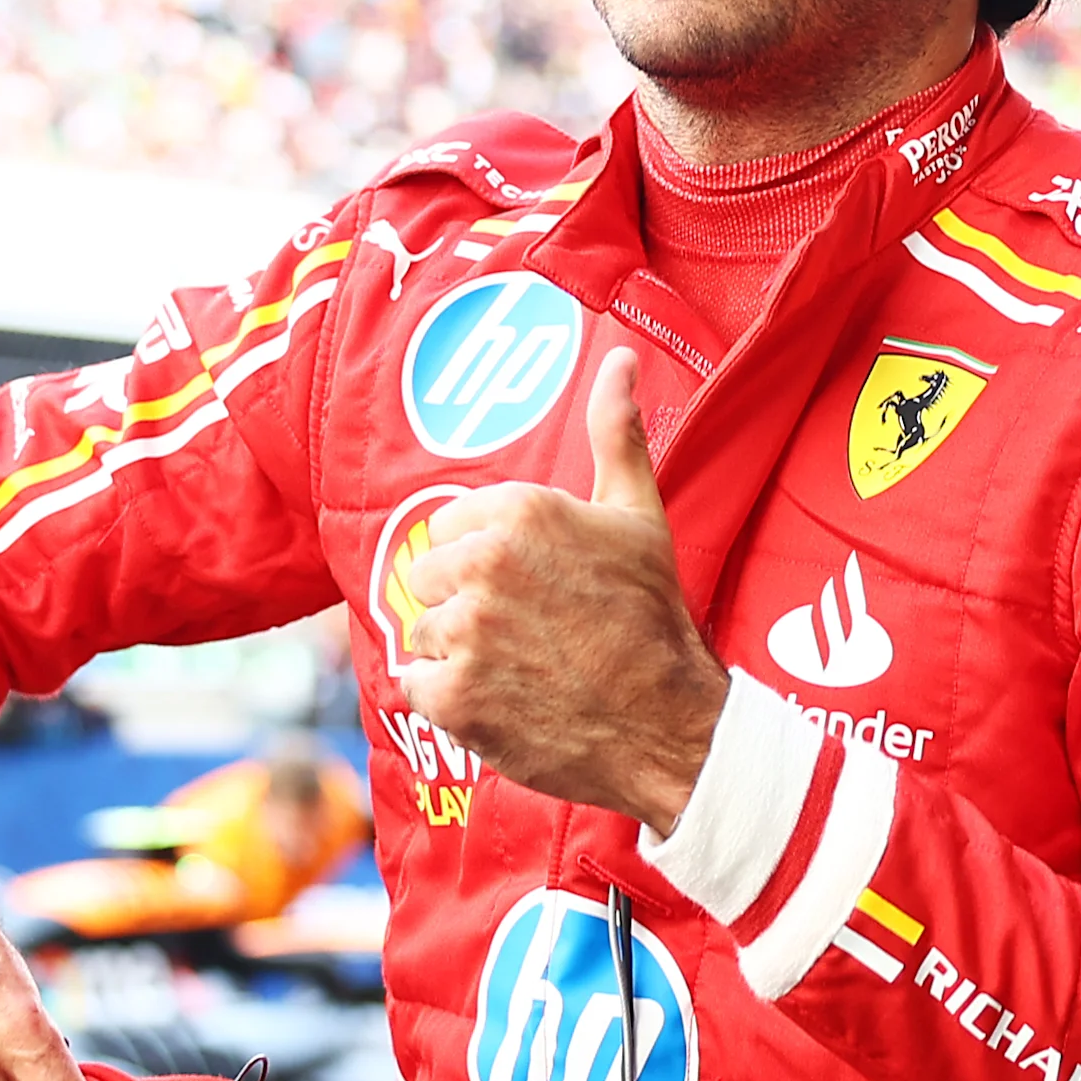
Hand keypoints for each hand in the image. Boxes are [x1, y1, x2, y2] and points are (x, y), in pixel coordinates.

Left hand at [397, 347, 725, 833]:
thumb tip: (623, 358)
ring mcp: (467, 634)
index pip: (448, 528)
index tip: (524, 585)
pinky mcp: (454, 698)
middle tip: (522, 630)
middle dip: (462, 604)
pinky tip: (498, 700)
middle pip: (425, 579)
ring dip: (457, 655)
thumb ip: (615, 431)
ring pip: (422, 635)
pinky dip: (448, 702)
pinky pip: (415, 689)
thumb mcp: (638, 513)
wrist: (666, 722)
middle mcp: (485, 566)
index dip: (482, 558)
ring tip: (516, 667)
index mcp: (521, 511)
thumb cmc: (651, 616)